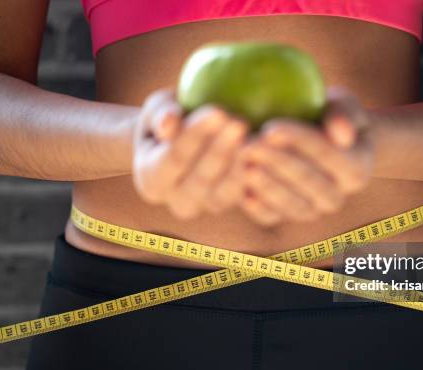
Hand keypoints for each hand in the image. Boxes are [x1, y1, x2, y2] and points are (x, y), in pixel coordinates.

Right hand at [132, 89, 248, 219]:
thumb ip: (161, 114)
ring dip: (242, 165)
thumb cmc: (170, 119)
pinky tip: (270, 151)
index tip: (217, 111)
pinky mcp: (231, 206)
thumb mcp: (156, 109)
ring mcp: (206, 208)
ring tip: (257, 137)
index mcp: (152, 181)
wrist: (185, 145)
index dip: (195, 136)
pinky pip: (246, 198)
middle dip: (221, 151)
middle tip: (241, 123)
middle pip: (200, 180)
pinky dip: (257, 177)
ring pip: (225, 194)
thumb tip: (170, 122)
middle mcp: (177, 202)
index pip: (173, 159)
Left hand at [240, 87, 376, 225]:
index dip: (299, 141)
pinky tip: (241, 192)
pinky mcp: (286, 218)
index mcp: (356, 171)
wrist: (322, 148)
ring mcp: (311, 211)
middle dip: (277, 164)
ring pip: (290, 204)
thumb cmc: (330, 116)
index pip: (326, 154)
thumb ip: (343, 113)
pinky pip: (271, 216)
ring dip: (265, 186)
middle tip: (250, 146)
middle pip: (307, 181)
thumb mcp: (342, 104)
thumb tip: (342, 134)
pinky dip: (256, 207)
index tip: (271, 128)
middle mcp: (336, 197)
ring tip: (243, 165)